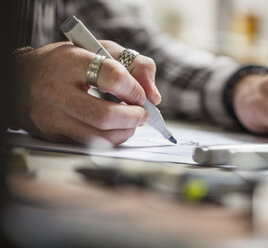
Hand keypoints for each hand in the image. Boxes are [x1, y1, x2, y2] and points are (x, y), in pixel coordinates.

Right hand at [10, 41, 160, 145]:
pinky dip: (110, 139)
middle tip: (142, 114)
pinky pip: (89, 144)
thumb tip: (154, 96)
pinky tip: (115, 129)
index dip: (134, 89)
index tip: (141, 95)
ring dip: (125, 131)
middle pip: (105, 115)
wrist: (23, 79)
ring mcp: (51, 116)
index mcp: (70, 61)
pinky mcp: (51, 134)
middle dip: (133, 118)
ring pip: (98, 136)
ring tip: (131, 121)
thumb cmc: (68, 63)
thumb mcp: (101, 50)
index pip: (111, 77)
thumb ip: (135, 65)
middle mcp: (56, 90)